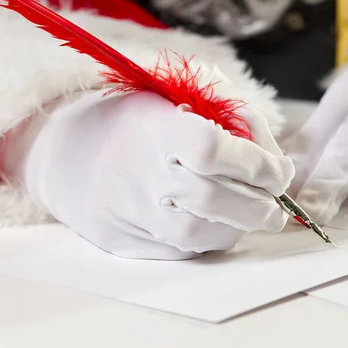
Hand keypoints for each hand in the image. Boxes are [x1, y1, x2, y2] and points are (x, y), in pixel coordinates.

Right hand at [0, 90, 293, 259]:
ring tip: (248, 219)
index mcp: (154, 127)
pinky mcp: (121, 240)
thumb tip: (278, 164)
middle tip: (275, 210)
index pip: (213, 151)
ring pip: (197, 233)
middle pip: (211, 198)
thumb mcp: (183, 96)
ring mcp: (126, 210)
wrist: (70, 153)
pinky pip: (177, 250)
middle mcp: (138, 171)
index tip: (277, 173)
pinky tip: (213, 225)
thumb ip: (236, 119)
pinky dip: (207, 241)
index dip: (256, 165)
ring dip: (235, 230)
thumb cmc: (138, 122)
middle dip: (258, 208)